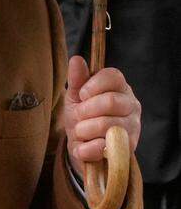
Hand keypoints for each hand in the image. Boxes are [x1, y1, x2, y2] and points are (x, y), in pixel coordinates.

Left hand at [62, 55, 141, 177]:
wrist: (84, 146)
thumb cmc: (83, 116)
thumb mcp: (76, 96)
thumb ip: (77, 79)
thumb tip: (76, 59)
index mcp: (120, 88)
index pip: (113, 76)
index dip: (93, 85)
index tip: (82, 95)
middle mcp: (132, 106)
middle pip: (110, 101)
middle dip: (85, 110)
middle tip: (79, 116)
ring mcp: (133, 128)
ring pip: (107, 125)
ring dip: (83, 130)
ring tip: (81, 131)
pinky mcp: (128, 149)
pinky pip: (104, 146)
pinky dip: (86, 148)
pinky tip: (84, 147)